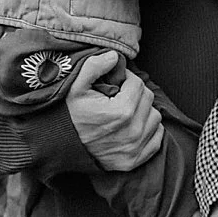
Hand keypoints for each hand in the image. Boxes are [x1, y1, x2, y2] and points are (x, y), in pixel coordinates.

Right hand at [66, 51, 161, 171]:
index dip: (126, 80)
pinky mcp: (135, 160)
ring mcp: (135, 148)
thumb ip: (94, 66)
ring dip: (143, 111)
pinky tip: (132, 126)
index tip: (115, 84)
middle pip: (148, 99)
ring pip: (155, 117)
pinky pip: (157, 137)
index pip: (138, 84)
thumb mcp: (75, 86)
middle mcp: (133, 131)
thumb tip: (115, 56)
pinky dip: (148, 130)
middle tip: (119, 96)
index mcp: (122, 111)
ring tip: (125, 111)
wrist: (60, 147)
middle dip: (135, 93)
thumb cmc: (69, 114)